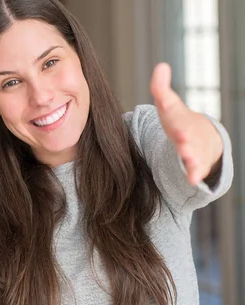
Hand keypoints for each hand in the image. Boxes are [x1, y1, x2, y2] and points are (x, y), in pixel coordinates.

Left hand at [150, 62, 223, 184]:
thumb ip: (161, 88)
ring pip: (194, 155)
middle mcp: (189, 134)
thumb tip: (161, 66)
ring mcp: (194, 149)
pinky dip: (195, 175)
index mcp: (179, 119)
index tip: (170, 114)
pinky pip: (196, 170)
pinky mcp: (195, 163)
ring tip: (191, 166)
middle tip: (183, 142)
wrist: (202, 136)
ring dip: (192, 160)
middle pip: (187, 137)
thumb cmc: (179, 120)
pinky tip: (193, 181)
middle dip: (185, 140)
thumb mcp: (168, 104)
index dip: (172, 114)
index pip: (174, 115)